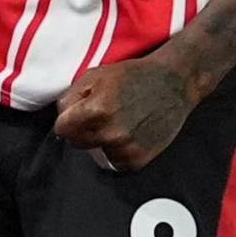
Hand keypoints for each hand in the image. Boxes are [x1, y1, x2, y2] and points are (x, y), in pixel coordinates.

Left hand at [50, 50, 202, 169]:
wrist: (174, 83)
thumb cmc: (133, 76)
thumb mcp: (95, 75)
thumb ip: (71, 97)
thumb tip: (62, 119)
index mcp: (96, 110)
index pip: (61, 129)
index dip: (68, 118)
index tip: (80, 112)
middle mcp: (110, 133)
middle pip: (76, 143)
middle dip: (82, 130)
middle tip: (102, 115)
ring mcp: (126, 149)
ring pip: (95, 153)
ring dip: (100, 141)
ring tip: (119, 122)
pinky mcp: (138, 160)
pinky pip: (114, 160)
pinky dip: (116, 150)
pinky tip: (129, 132)